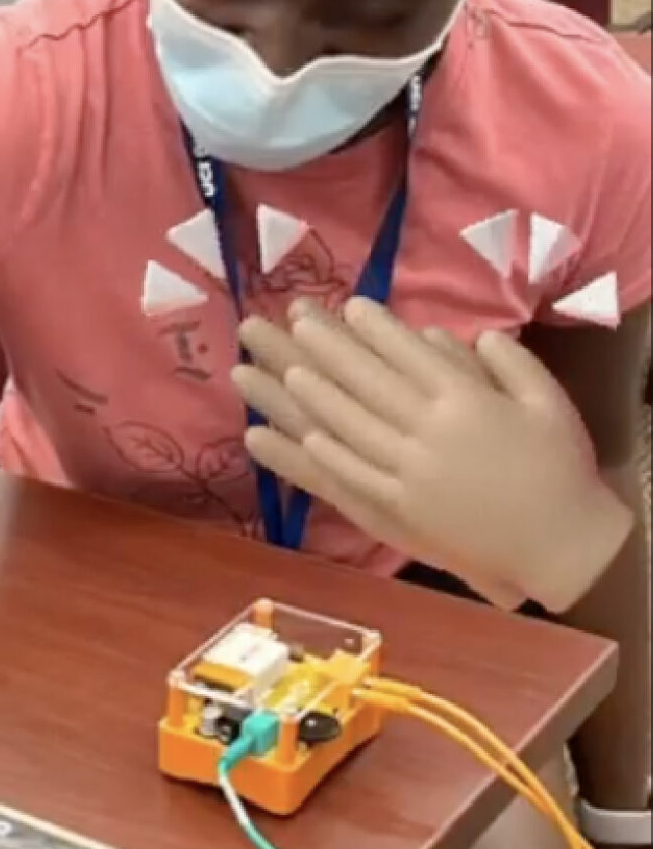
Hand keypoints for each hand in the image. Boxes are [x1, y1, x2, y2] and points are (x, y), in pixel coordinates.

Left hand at [235, 300, 630, 613]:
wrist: (561, 543)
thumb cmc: (561, 466)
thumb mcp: (549, 400)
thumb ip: (512, 361)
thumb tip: (473, 334)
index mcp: (468, 400)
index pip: (411, 355)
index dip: (377, 329)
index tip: (349, 305)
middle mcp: (432, 431)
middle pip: (370, 383)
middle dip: (331, 350)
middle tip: (299, 323)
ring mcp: (412, 472)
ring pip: (353, 426)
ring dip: (318, 396)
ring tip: (286, 370)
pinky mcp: (404, 508)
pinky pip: (357, 476)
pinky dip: (329, 454)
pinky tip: (303, 435)